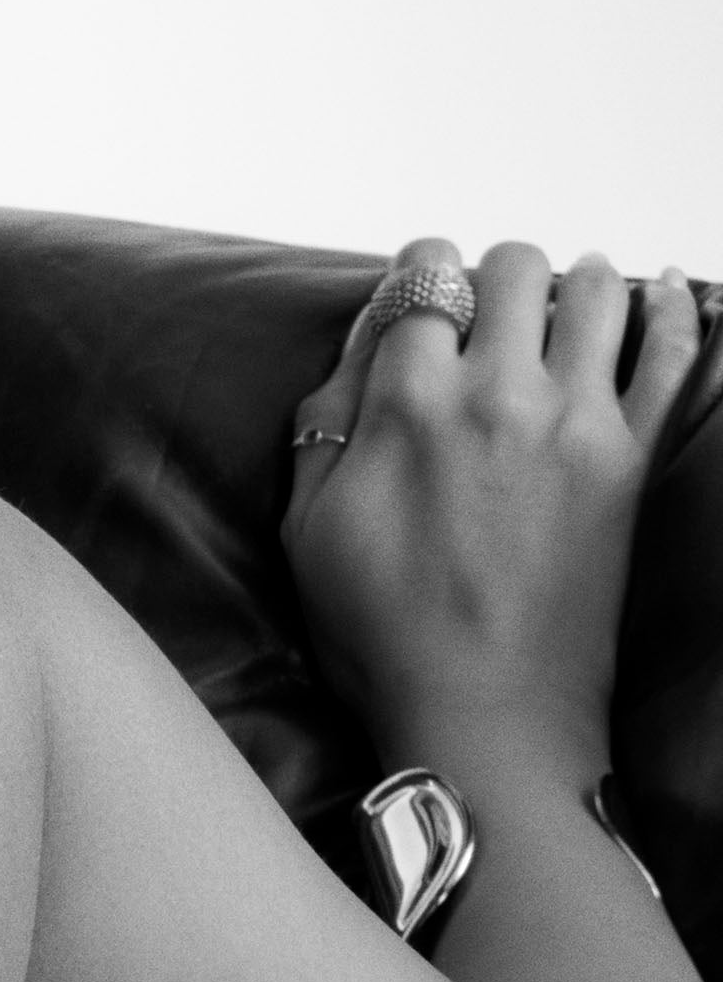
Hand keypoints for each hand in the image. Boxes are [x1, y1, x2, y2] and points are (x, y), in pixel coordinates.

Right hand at [283, 240, 707, 772]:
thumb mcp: (308, 528)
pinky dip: (672, 308)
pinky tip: (661, 291)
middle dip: (494, 277)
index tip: (422, 300)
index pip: (422, 277)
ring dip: (577, 284)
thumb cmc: (382, 634)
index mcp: (407, 404)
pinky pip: (673, 352)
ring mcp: (577, 421)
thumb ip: (328, 421)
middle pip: (510, 267)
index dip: (419, 277)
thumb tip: (362, 344)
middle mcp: (497, 393)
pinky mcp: (632, 458)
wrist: (484, 714)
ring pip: (595, 289)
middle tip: (489, 316)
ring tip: (565, 307)